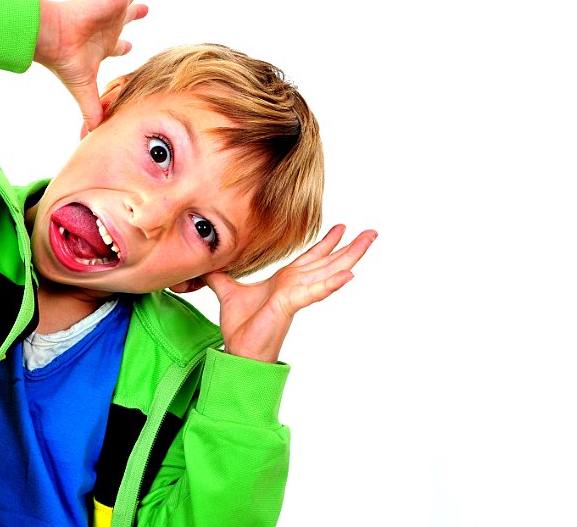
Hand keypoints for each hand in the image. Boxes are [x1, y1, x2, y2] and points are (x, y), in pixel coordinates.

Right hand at [34, 0, 156, 131]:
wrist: (52, 38)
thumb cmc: (65, 62)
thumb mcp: (84, 90)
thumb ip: (92, 110)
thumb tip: (93, 136)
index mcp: (101, 46)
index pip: (115, 46)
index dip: (123, 47)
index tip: (129, 46)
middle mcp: (107, 25)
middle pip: (126, 16)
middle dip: (135, 12)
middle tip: (144, 8)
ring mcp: (111, 8)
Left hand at [204, 225, 376, 363]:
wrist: (238, 350)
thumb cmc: (240, 327)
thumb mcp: (227, 292)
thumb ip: (219, 277)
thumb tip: (206, 265)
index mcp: (285, 281)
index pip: (309, 258)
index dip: (325, 243)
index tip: (340, 227)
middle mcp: (295, 285)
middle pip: (328, 261)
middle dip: (349, 246)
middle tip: (371, 231)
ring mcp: (296, 294)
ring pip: (329, 271)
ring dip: (350, 256)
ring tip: (368, 240)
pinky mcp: (290, 303)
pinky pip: (315, 291)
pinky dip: (332, 282)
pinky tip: (350, 273)